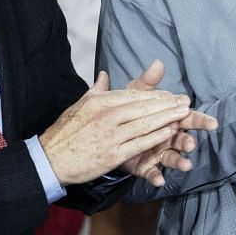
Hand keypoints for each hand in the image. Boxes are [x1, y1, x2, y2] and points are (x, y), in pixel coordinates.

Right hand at [40, 71, 197, 184]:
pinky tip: (170, 133)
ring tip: (184, 114)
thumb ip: (96, 90)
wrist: (49, 159)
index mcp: (99, 102)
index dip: (155, 95)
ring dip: (167, 118)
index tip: (171, 95)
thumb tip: (104, 75)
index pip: (133, 96)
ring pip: (145, 124)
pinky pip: (139, 143)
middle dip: (167, 104)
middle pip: (143, 107)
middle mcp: (106, 115)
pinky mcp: (113, 154)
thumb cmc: (64, 133)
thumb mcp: (79, 105)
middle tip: (186, 102)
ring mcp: (110, 135)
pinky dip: (156, 137)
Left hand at [117, 59, 217, 186]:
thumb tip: (158, 62)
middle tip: (191, 143)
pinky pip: (152, 173)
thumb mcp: (135, 94)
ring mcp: (157, 153)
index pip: (189, 118)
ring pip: (172, 158)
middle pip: (183, 139)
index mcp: (169, 118)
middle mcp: (167, 137)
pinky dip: (156, 177)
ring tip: (185, 165)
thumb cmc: (128, 111)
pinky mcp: (145, 166)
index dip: (201, 120)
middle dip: (188, 141)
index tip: (213, 123)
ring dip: (179, 161)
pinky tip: (158, 181)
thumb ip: (148, 82)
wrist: (106, 129)